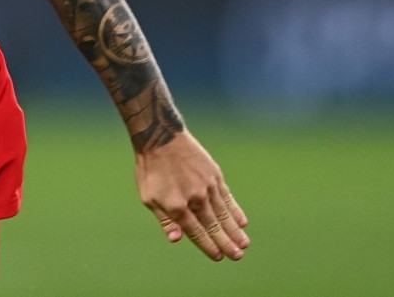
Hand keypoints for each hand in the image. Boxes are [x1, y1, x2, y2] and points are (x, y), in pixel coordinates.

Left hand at [135, 129, 249, 260]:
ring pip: (224, 213)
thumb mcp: (149, 196)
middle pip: (213, 226)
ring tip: (245, 244)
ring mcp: (207, 186)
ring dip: (235, 230)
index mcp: (176, 206)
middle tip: (238, 256)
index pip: (196, 232)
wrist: (160, 137)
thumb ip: (165, 219)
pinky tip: (242, 222)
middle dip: (227, 243)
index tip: (218, 257)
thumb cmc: (151, 169)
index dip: (207, 246)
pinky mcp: (215, 175)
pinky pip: (228, 197)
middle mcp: (195, 197)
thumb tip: (177, 239)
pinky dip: (235, 210)